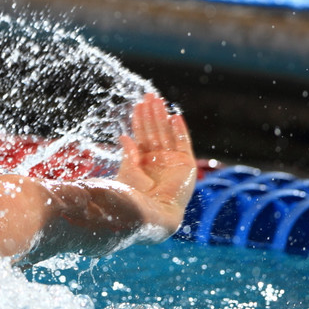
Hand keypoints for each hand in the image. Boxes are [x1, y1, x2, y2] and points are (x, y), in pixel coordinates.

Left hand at [116, 93, 196, 235]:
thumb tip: (123, 136)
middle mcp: (159, 161)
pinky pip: (183, 143)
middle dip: (152, 114)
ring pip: (167, 134)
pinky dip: (179, 130)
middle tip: (149, 96)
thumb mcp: (128, 170)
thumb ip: (129, 153)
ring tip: (159, 101)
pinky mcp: (186, 165)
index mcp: (144, 163)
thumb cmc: (135, 196)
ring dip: (163, 117)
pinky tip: (174, 116)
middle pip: (155, 132)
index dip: (140, 121)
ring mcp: (172, 162)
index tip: (137, 104)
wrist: (152, 212)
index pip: (142, 136)